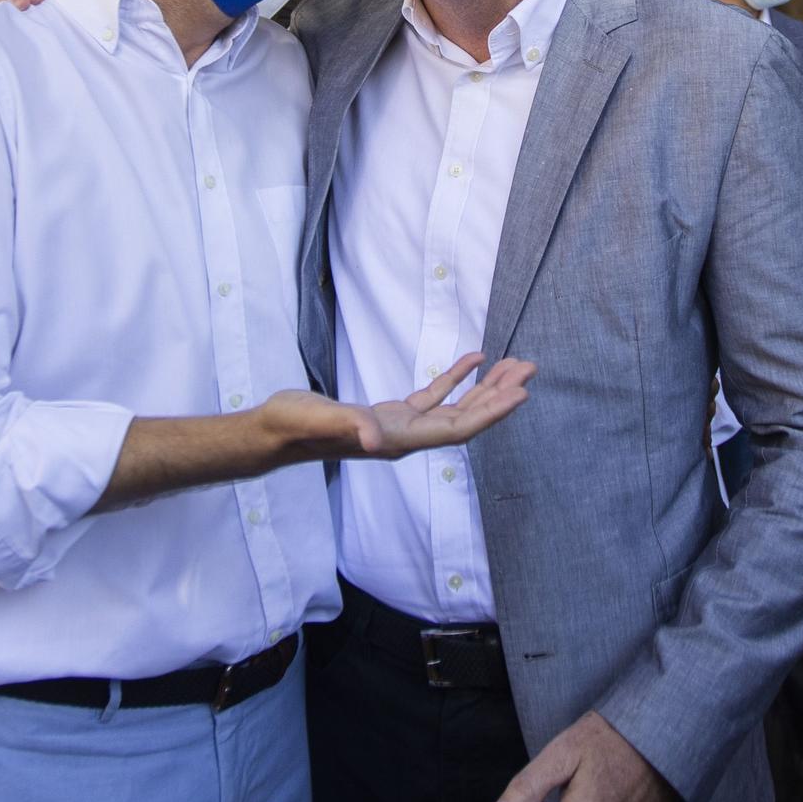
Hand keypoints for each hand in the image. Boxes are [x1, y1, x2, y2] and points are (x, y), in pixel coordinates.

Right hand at [258, 354, 535, 461]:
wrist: (273, 433)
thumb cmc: (294, 426)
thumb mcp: (322, 420)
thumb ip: (350, 426)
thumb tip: (375, 439)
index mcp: (398, 441)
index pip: (458, 429)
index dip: (491, 413)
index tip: (520, 393)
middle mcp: (406, 438)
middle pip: (466, 419)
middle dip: (499, 396)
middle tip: (529, 369)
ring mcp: (400, 427)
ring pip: (455, 408)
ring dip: (485, 389)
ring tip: (513, 365)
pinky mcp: (389, 414)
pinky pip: (432, 396)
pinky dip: (455, 379)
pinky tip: (473, 360)